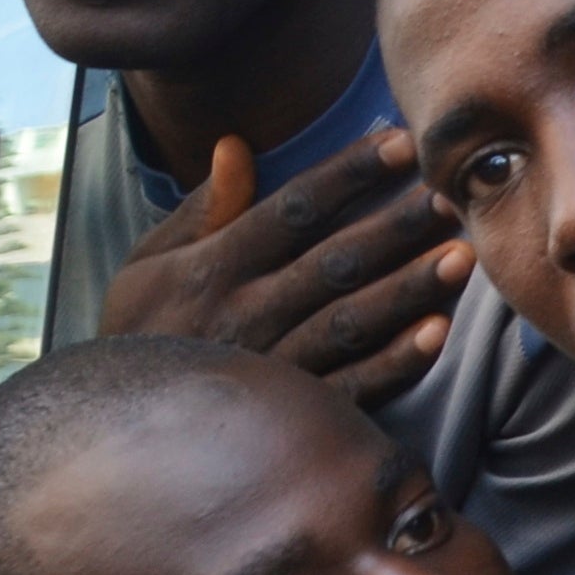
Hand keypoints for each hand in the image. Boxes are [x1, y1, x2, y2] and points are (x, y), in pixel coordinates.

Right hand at [104, 125, 471, 404]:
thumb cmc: (139, 333)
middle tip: (451, 195)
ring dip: (407, 290)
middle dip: (394, 227)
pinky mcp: (290, 416)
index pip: (294, 209)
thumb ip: (199, 210)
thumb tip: (234, 144)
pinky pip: (349, 389)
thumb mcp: (147, 266)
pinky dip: (393, 365)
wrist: (112, 432)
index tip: (403, 142)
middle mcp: (244, 313)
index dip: (349, 174)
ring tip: (461, 256)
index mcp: (213, 267)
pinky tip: (437, 334)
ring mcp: (270, 367)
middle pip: (332, 262)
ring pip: (349, 322)